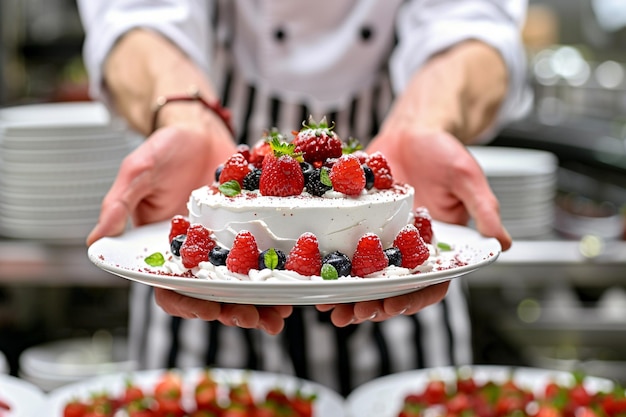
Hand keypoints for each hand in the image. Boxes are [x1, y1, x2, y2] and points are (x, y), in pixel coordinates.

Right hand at [87, 124, 290, 333]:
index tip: (208, 310)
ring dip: (259, 302)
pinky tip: (296, 282)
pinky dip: (280, 272)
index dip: (188, 305)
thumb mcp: (138, 172)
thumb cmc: (164, 149)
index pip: (172, 288)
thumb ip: (120, 204)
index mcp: (166, 249)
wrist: (200, 129)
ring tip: (277, 313)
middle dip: (231, 311)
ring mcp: (227, 243)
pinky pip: (266, 255)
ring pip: (242, 282)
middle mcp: (197, 253)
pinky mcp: (251, 229)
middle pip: (212, 294)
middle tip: (251, 317)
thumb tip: (95, 241)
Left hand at [315, 124, 511, 326]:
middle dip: (374, 304)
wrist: (412, 130)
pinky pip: (343, 245)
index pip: (430, 282)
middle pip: (393, 286)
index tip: (394, 305)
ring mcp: (382, 236)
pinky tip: (313, 272)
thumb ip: (483, 208)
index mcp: (438, 245)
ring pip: (365, 274)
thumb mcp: (467, 176)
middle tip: (355, 313)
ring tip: (332, 306)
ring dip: (349, 293)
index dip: (414, 299)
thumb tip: (503, 242)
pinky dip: (330, 261)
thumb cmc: (443, 151)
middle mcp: (408, 247)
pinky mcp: (359, 222)